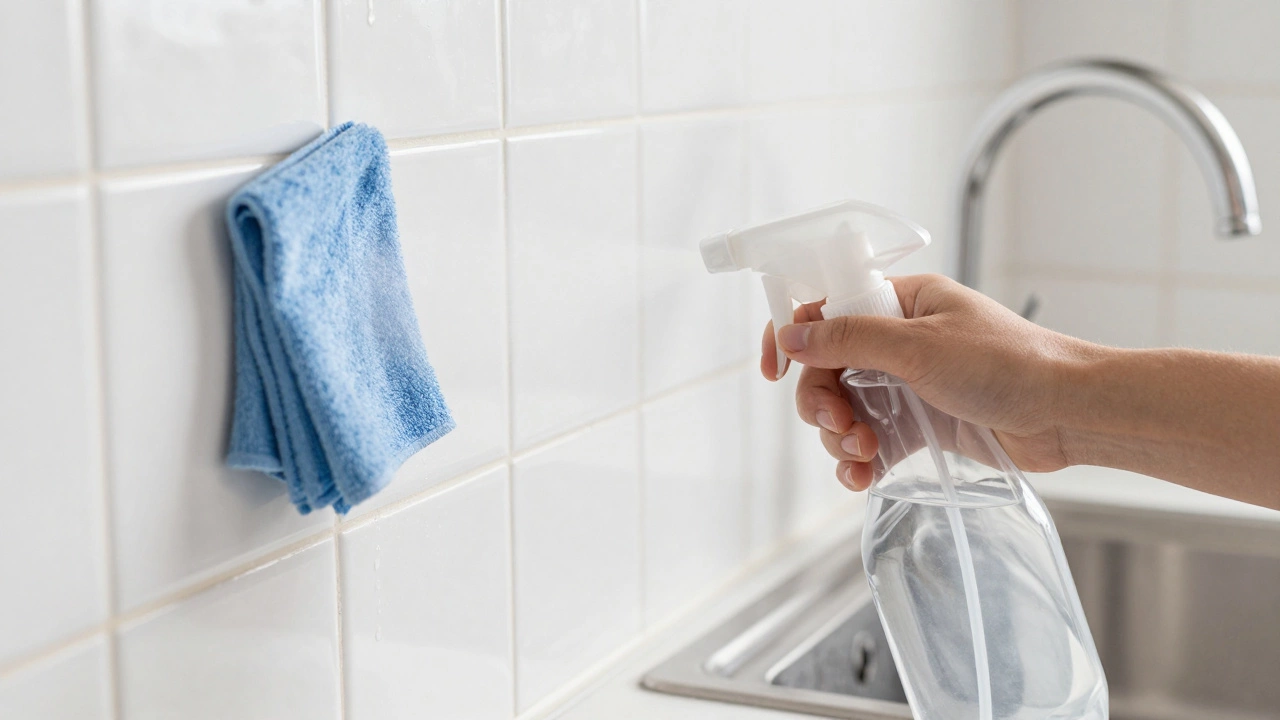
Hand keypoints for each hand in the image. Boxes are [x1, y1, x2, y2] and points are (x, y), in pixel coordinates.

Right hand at [762, 274, 1091, 492]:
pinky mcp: (919, 424)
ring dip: (839, 436)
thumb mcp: (919, 347)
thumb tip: (791, 335)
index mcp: (899, 303)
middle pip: (826, 369)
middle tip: (839, 425)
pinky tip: (863, 476)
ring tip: (863, 455)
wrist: (1068, 414)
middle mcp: (897, 340)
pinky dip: (860, 461)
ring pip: (844, 409)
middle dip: (822, 402)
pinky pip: (871, 441)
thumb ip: (849, 339)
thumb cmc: (1008, 365)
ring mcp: (907, 384)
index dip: (792, 337)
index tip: (775, 370)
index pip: (824, 310)